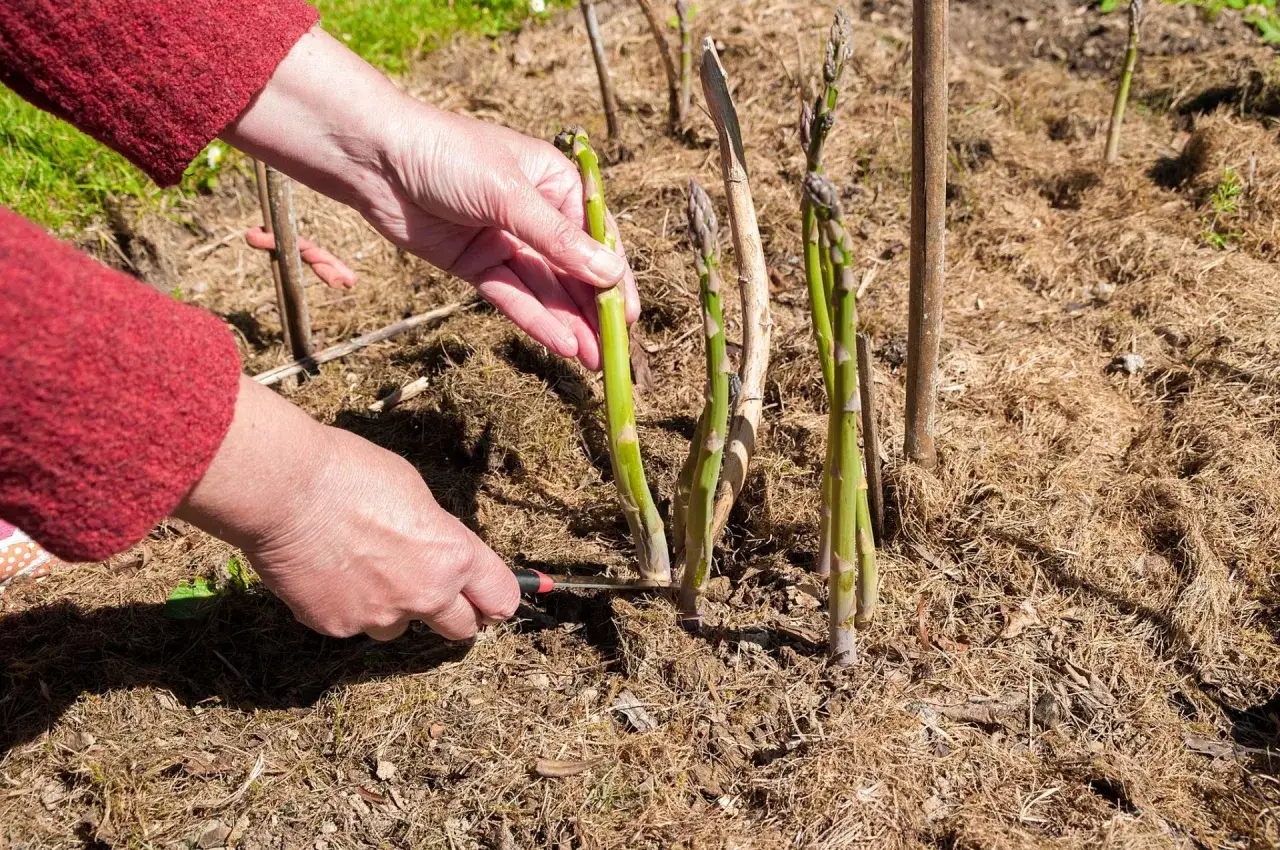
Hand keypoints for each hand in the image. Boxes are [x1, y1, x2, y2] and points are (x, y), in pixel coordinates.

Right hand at [176, 377, 518, 639]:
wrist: (285, 491)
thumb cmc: (350, 474)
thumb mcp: (415, 493)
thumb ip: (436, 534)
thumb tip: (437, 548)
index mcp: (453, 557)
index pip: (500, 597)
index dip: (496, 597)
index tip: (493, 598)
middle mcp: (424, 595)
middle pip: (460, 628)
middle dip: (452, 613)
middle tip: (433, 593)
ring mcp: (378, 617)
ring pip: (397, 626)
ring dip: (391, 607)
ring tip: (360, 566)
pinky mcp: (336, 628)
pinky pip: (351, 623)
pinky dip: (344, 604)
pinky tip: (326, 570)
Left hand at [222, 26, 638, 370]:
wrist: (375, 159)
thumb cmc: (447, 155)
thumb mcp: (508, 194)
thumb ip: (557, 239)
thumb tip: (610, 274)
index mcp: (556, 184)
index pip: (596, 238)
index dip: (615, 279)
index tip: (629, 317)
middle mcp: (536, 215)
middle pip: (573, 271)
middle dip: (593, 311)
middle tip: (614, 354)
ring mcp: (505, 241)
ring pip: (545, 290)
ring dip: (569, 324)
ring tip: (593, 362)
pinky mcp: (476, 265)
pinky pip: (512, 297)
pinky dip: (535, 320)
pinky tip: (560, 345)